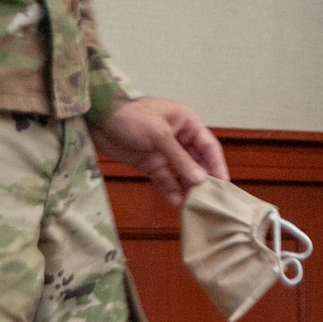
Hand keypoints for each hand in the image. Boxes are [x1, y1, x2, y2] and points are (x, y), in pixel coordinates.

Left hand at [91, 96, 229, 206]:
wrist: (98, 120)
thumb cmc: (131, 116)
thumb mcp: (159, 135)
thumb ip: (180, 158)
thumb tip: (200, 179)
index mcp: (186, 122)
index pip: (209, 146)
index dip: (217, 165)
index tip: (224, 185)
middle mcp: (179, 137)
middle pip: (198, 161)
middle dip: (204, 179)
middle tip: (212, 200)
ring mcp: (165, 151)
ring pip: (183, 172)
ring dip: (188, 187)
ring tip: (196, 205)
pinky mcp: (151, 163)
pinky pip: (165, 179)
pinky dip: (171, 190)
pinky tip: (176, 202)